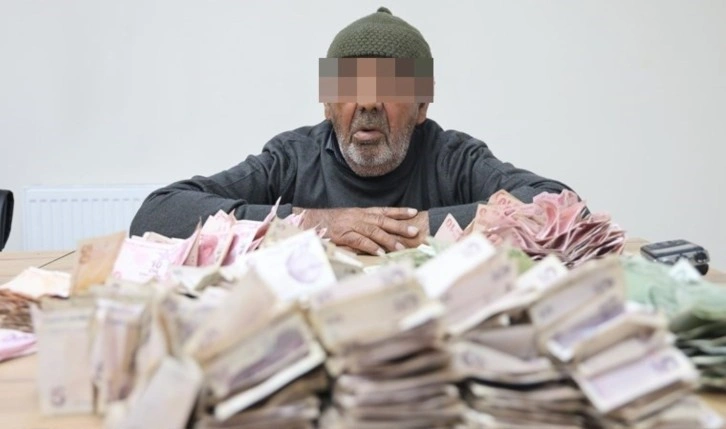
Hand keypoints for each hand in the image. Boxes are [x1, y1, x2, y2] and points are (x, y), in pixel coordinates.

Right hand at [297, 207, 424, 255]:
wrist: (309, 222)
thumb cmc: (329, 224)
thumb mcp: (348, 221)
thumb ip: (363, 228)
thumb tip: (380, 238)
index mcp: (360, 212)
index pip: (383, 210)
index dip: (398, 211)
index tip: (413, 212)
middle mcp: (358, 216)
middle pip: (382, 221)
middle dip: (399, 226)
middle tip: (414, 231)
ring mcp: (350, 225)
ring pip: (373, 231)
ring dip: (388, 239)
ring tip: (400, 247)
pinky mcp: (342, 235)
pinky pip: (359, 241)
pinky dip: (371, 247)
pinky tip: (381, 253)